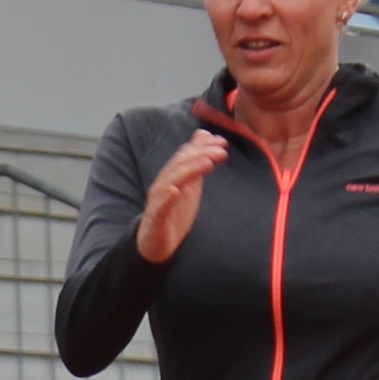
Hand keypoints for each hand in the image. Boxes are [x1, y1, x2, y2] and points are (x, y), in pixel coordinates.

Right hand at [134, 129, 231, 263]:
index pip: (186, 155)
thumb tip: (206, 137)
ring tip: (207, 163)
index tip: (222, 142)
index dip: (203, 147)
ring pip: (171, 181)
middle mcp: (164, 184)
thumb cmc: (174, 212)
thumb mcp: (191, 185)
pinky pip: (161, 206)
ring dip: (189, 170)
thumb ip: (198, 164)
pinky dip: (167, 197)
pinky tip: (176, 191)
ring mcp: (158, 200)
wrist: (155, 242)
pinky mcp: (156, 218)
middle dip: (201, 155)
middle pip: (180, 164)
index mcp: (173, 176)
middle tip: (221, 150)